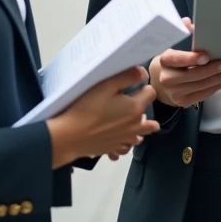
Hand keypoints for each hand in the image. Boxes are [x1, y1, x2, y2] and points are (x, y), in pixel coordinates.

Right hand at [46, 66, 160, 167]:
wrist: (69, 136)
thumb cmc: (87, 107)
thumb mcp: (106, 85)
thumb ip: (128, 77)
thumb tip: (143, 73)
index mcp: (135, 108)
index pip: (151, 93)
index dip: (142, 87)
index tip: (131, 86)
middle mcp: (135, 126)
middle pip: (147, 115)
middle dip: (140, 108)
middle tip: (126, 102)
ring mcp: (125, 140)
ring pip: (140, 135)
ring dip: (137, 128)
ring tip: (128, 123)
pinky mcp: (113, 148)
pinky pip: (125, 147)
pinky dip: (124, 143)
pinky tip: (117, 137)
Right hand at [149, 18, 220, 107]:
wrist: (160, 83)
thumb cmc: (172, 61)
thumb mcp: (173, 45)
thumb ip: (182, 33)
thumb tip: (187, 22)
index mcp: (165, 61)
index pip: (177, 60)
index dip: (191, 58)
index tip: (206, 56)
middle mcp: (167, 78)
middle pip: (193, 75)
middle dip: (212, 70)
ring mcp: (175, 93)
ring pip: (201, 86)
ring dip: (220, 79)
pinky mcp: (183, 102)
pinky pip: (203, 94)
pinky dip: (217, 86)